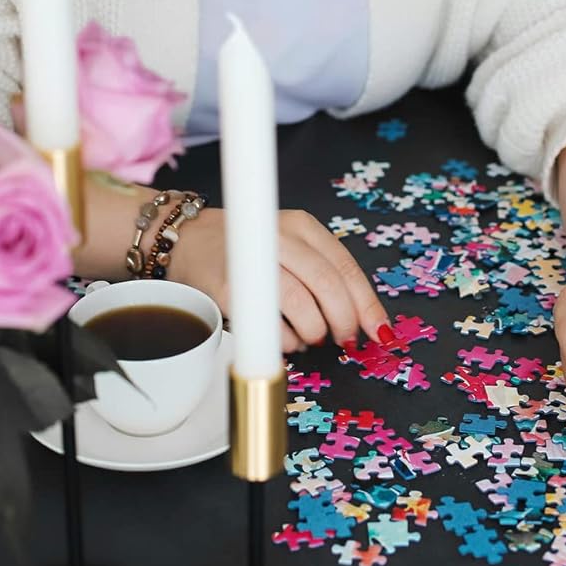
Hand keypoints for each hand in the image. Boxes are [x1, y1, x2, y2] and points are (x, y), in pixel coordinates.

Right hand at [174, 207, 389, 354]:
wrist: (187, 240)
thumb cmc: (247, 249)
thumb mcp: (292, 248)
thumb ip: (324, 275)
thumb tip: (361, 320)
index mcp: (303, 226)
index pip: (345, 266)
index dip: (366, 303)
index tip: (378, 331)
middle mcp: (279, 236)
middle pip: (327, 284)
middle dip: (342, 321)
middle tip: (344, 340)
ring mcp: (251, 260)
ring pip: (300, 302)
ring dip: (313, 331)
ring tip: (310, 338)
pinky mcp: (227, 286)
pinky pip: (267, 322)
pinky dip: (284, 339)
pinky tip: (285, 339)